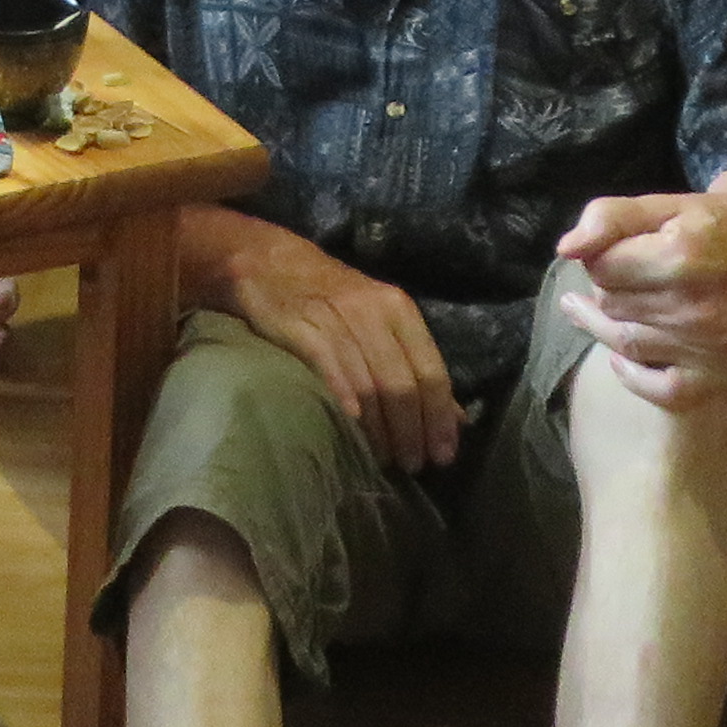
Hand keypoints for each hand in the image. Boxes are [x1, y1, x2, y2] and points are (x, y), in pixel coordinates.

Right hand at [220, 231, 461, 471]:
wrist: (269, 262)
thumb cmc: (333, 298)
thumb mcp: (381, 320)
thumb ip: (415, 364)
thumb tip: (457, 418)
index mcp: (399, 310)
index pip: (431, 371)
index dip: (440, 418)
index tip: (443, 455)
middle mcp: (372, 312)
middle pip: (401, 384)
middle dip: (412, 431)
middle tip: (413, 465)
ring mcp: (335, 319)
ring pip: (368, 384)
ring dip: (380, 430)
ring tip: (384, 460)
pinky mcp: (300, 327)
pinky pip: (328, 369)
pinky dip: (343, 400)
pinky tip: (352, 426)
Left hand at [554, 187, 726, 409]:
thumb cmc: (722, 220)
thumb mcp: (667, 203)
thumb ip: (612, 218)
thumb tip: (565, 248)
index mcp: (678, 257)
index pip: (600, 269)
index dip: (598, 256)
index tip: (613, 251)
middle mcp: (692, 306)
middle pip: (611, 306)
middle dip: (607, 288)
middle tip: (618, 277)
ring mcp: (708, 345)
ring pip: (625, 343)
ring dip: (609, 326)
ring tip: (599, 310)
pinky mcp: (722, 371)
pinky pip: (662, 391)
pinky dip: (635, 378)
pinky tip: (623, 359)